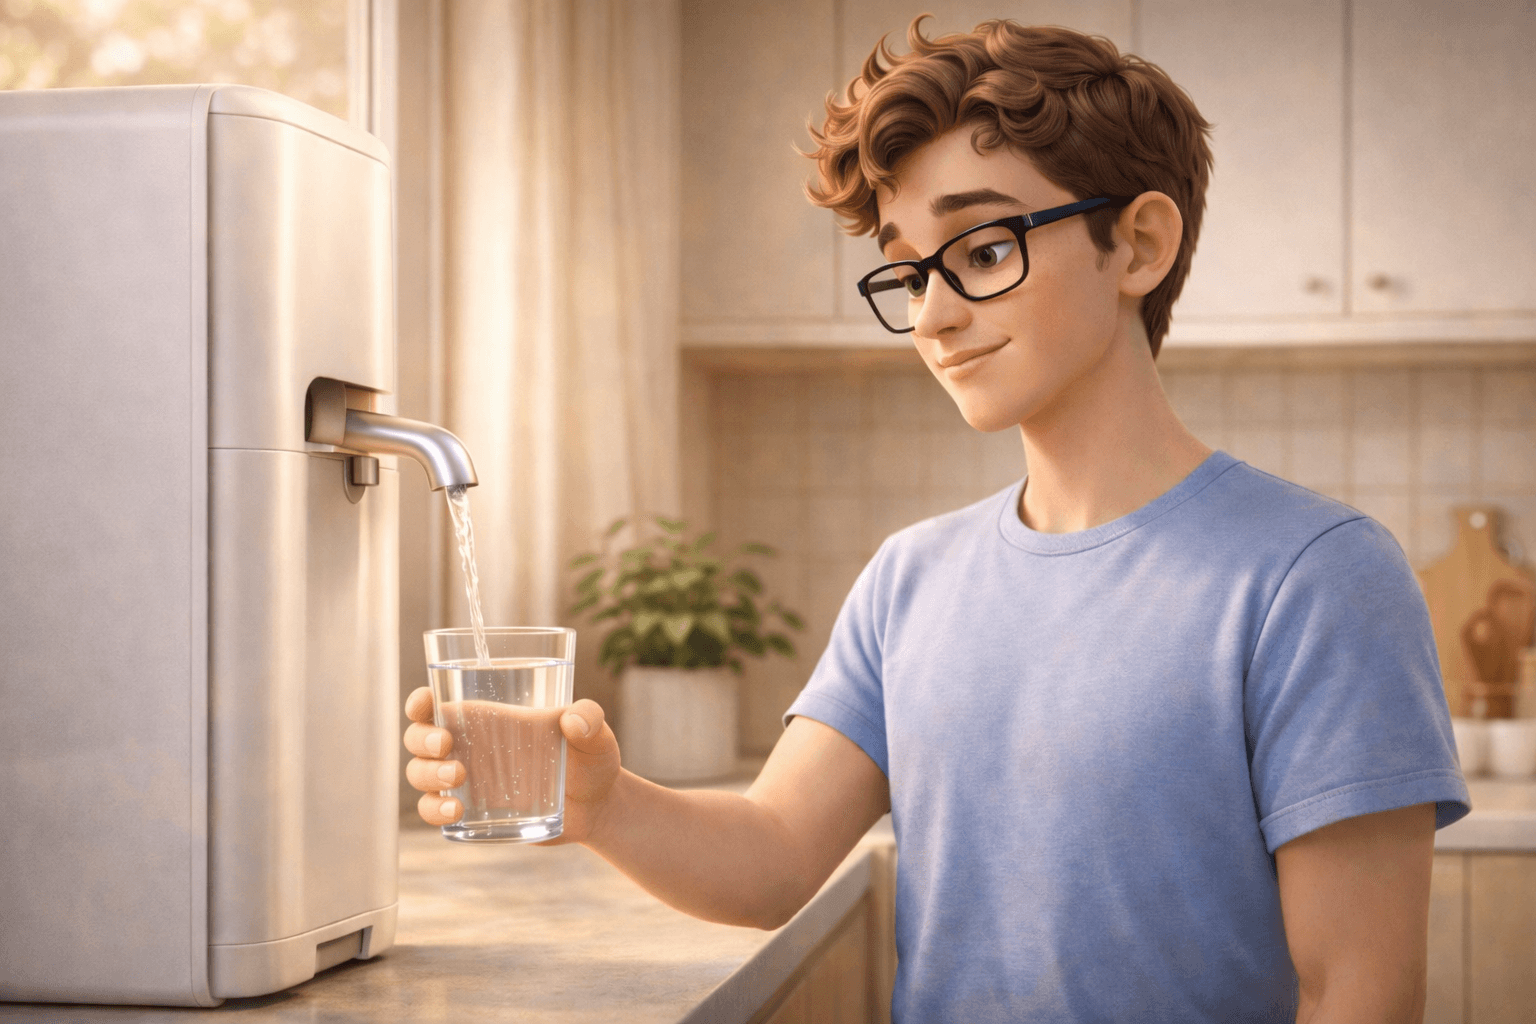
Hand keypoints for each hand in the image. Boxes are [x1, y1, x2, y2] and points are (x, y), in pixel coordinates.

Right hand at [401, 687, 622, 844]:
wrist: (599, 808)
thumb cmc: (592, 759)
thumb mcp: (597, 733)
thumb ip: (590, 718)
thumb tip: (573, 721)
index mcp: (488, 719)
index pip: (439, 704)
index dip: (420, 702)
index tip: (425, 702)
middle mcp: (469, 748)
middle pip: (417, 738)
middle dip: (421, 739)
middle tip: (446, 745)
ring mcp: (467, 783)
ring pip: (419, 775)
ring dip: (427, 775)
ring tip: (460, 777)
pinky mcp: (473, 814)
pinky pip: (434, 812)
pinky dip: (434, 811)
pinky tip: (456, 811)